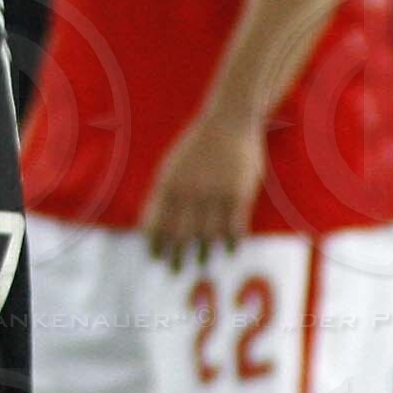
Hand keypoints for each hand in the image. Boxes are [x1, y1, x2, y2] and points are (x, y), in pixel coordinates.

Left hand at [140, 110, 265, 268]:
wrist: (229, 122)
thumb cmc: (198, 145)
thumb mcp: (172, 165)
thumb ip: (165, 191)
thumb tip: (155, 220)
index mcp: (169, 183)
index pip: (157, 221)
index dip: (156, 242)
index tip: (155, 257)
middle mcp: (189, 192)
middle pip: (180, 234)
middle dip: (176, 255)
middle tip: (175, 270)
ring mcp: (213, 194)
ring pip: (207, 234)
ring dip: (203, 251)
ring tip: (201, 263)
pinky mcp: (237, 194)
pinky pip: (233, 227)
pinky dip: (231, 241)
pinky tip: (230, 250)